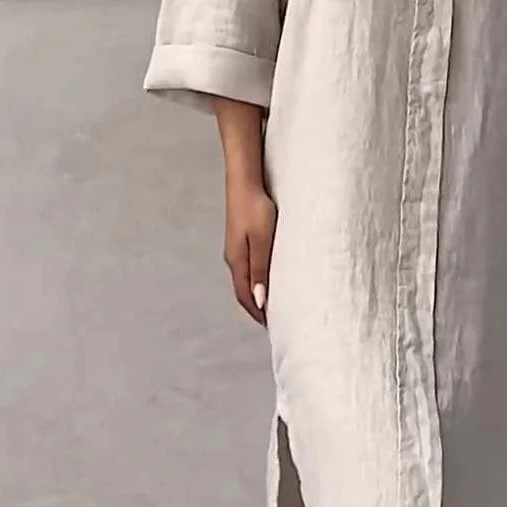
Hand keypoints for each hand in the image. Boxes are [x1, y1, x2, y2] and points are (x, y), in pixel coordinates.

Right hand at [223, 180, 276, 324]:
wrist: (244, 179)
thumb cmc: (256, 208)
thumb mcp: (262, 240)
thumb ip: (261, 269)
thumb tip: (260, 301)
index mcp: (237, 261)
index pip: (245, 297)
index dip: (257, 313)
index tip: (272, 326)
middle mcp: (233, 258)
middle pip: (243, 291)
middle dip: (256, 308)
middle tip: (273, 320)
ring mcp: (235, 248)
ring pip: (245, 279)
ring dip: (255, 293)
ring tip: (271, 304)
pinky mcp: (240, 238)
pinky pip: (247, 266)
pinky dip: (256, 279)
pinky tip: (266, 278)